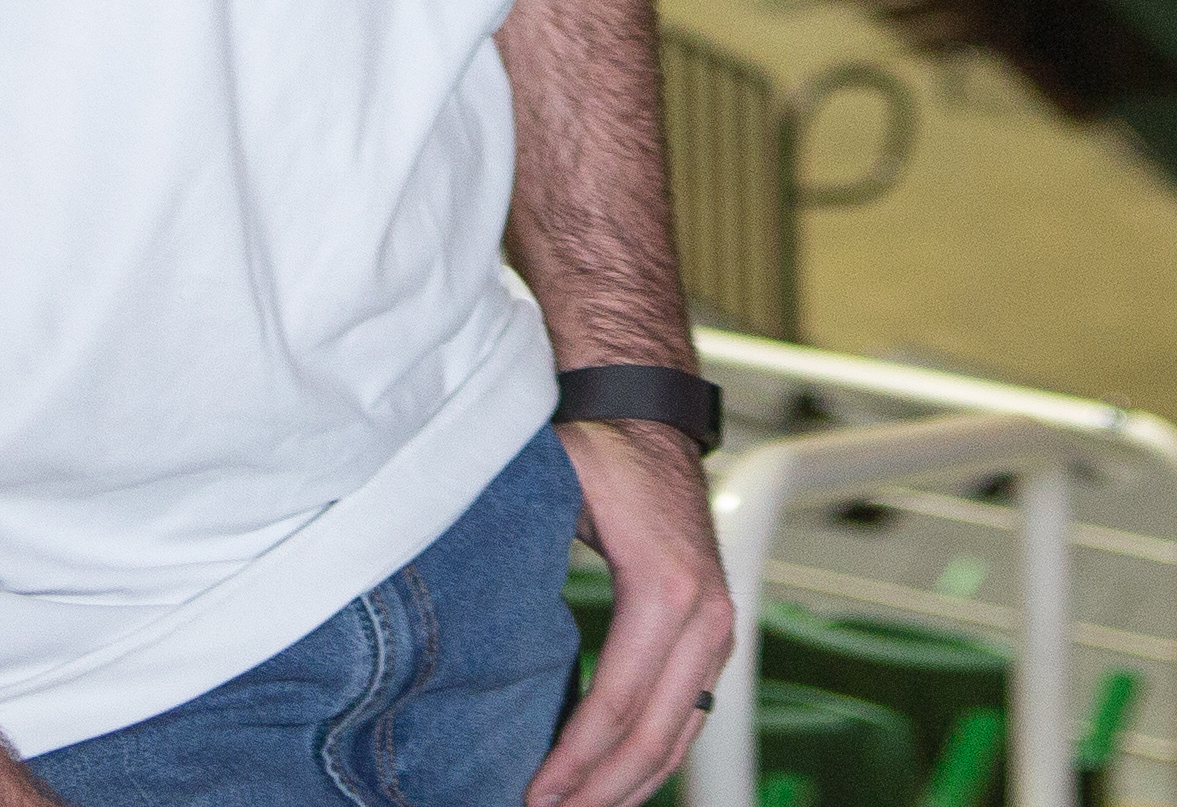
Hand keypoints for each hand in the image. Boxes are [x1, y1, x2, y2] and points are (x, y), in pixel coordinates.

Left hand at [529, 419, 734, 806]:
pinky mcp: (711, 633)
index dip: (574, 758)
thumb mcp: (555, 488)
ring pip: (679, 736)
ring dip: (629, 785)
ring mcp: (717, 629)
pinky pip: (687, 714)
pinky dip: (654, 756)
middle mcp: (706, 618)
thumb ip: (520, 549)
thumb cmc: (597, 445)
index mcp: (667, 590)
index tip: (533, 791)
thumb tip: (460, 605)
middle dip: (600, 789)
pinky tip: (613, 780)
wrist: (644, 408)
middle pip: (654, 736)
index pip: (618, 702)